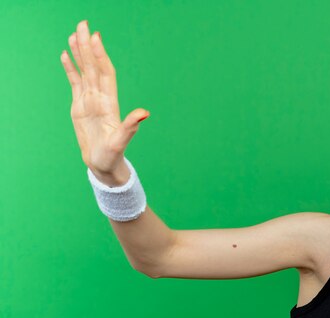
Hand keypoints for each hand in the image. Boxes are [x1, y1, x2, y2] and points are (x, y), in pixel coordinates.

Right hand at [60, 20, 148, 177]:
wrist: (103, 164)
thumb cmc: (113, 155)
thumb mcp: (121, 142)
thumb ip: (131, 126)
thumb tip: (145, 113)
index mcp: (109, 103)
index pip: (105, 73)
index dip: (101, 56)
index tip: (96, 37)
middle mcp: (100, 98)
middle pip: (94, 67)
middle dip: (89, 46)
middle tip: (83, 24)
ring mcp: (90, 100)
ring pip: (84, 71)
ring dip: (80, 53)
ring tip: (75, 33)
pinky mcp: (80, 106)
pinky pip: (75, 82)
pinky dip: (71, 68)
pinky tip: (66, 54)